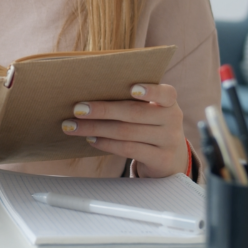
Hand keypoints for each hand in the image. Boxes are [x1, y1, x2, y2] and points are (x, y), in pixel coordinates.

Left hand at [60, 84, 187, 177]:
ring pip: (126, 132)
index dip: (150, 90)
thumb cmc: (151, 126)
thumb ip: (133, 102)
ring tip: (75, 126)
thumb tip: (90, 94)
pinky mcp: (160, 159)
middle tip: (77, 109)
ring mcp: (168, 141)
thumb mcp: (150, 111)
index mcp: (169, 102)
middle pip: (134, 113)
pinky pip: (128, 149)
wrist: (170, 158)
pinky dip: (106, 144)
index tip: (132, 88)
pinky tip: (91, 139)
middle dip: (102, 110)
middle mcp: (173, 119)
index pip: (166, 93)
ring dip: (96, 128)